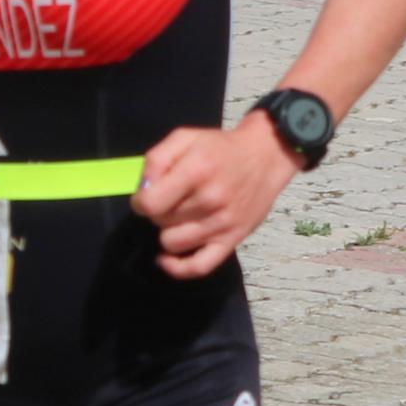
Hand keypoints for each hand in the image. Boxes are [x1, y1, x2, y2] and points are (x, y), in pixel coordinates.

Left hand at [133, 115, 296, 279]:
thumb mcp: (184, 137)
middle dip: (158, 211)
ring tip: (179, 217)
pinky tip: (167, 258)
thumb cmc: (220, 148)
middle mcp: (210, 200)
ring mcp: (223, 223)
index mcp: (196, 172)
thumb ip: (156, 159)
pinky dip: (178, 268)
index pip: (150, 204)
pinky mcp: (233, 240)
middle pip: (160, 222)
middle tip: (172, 199)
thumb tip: (143, 190)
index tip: (144, 198)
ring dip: (169, 231)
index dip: (139, 202)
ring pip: (172, 243)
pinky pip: (199, 266)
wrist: (266, 157)